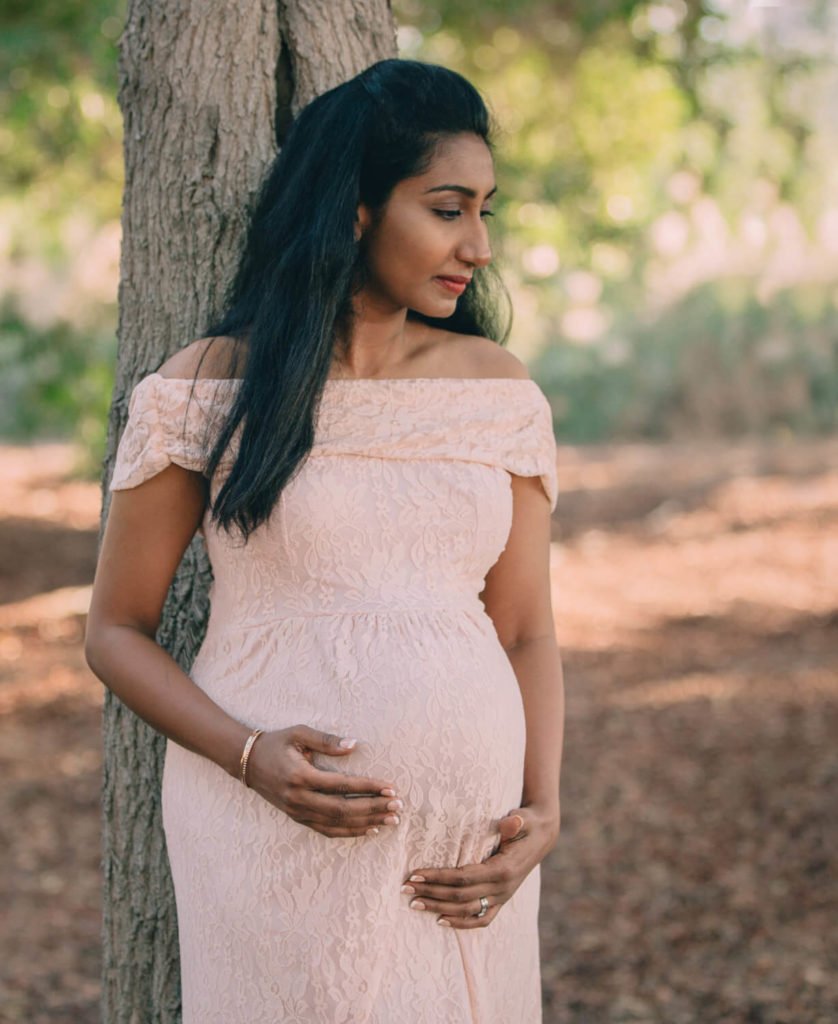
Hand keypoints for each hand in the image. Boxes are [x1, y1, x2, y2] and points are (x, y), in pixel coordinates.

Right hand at [246, 724, 403, 837]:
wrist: (247, 762)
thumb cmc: (276, 742)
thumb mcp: (299, 733)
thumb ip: (326, 740)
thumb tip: (354, 745)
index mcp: (301, 776)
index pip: (342, 785)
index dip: (368, 787)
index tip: (391, 788)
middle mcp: (299, 798)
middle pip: (343, 810)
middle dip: (373, 808)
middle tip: (398, 807)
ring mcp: (297, 812)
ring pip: (336, 824)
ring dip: (366, 823)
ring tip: (391, 820)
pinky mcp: (297, 818)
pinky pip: (326, 830)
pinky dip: (349, 832)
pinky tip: (369, 829)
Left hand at [401, 803, 559, 928]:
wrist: (542, 836)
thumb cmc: (526, 823)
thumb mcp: (523, 818)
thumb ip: (515, 822)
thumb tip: (512, 821)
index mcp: (503, 870)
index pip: (463, 878)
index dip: (438, 877)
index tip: (415, 873)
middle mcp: (502, 888)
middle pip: (459, 896)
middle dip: (431, 892)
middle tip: (405, 887)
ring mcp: (502, 898)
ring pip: (466, 911)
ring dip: (438, 908)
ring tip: (414, 903)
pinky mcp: (501, 901)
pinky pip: (480, 919)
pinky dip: (460, 923)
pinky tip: (440, 921)